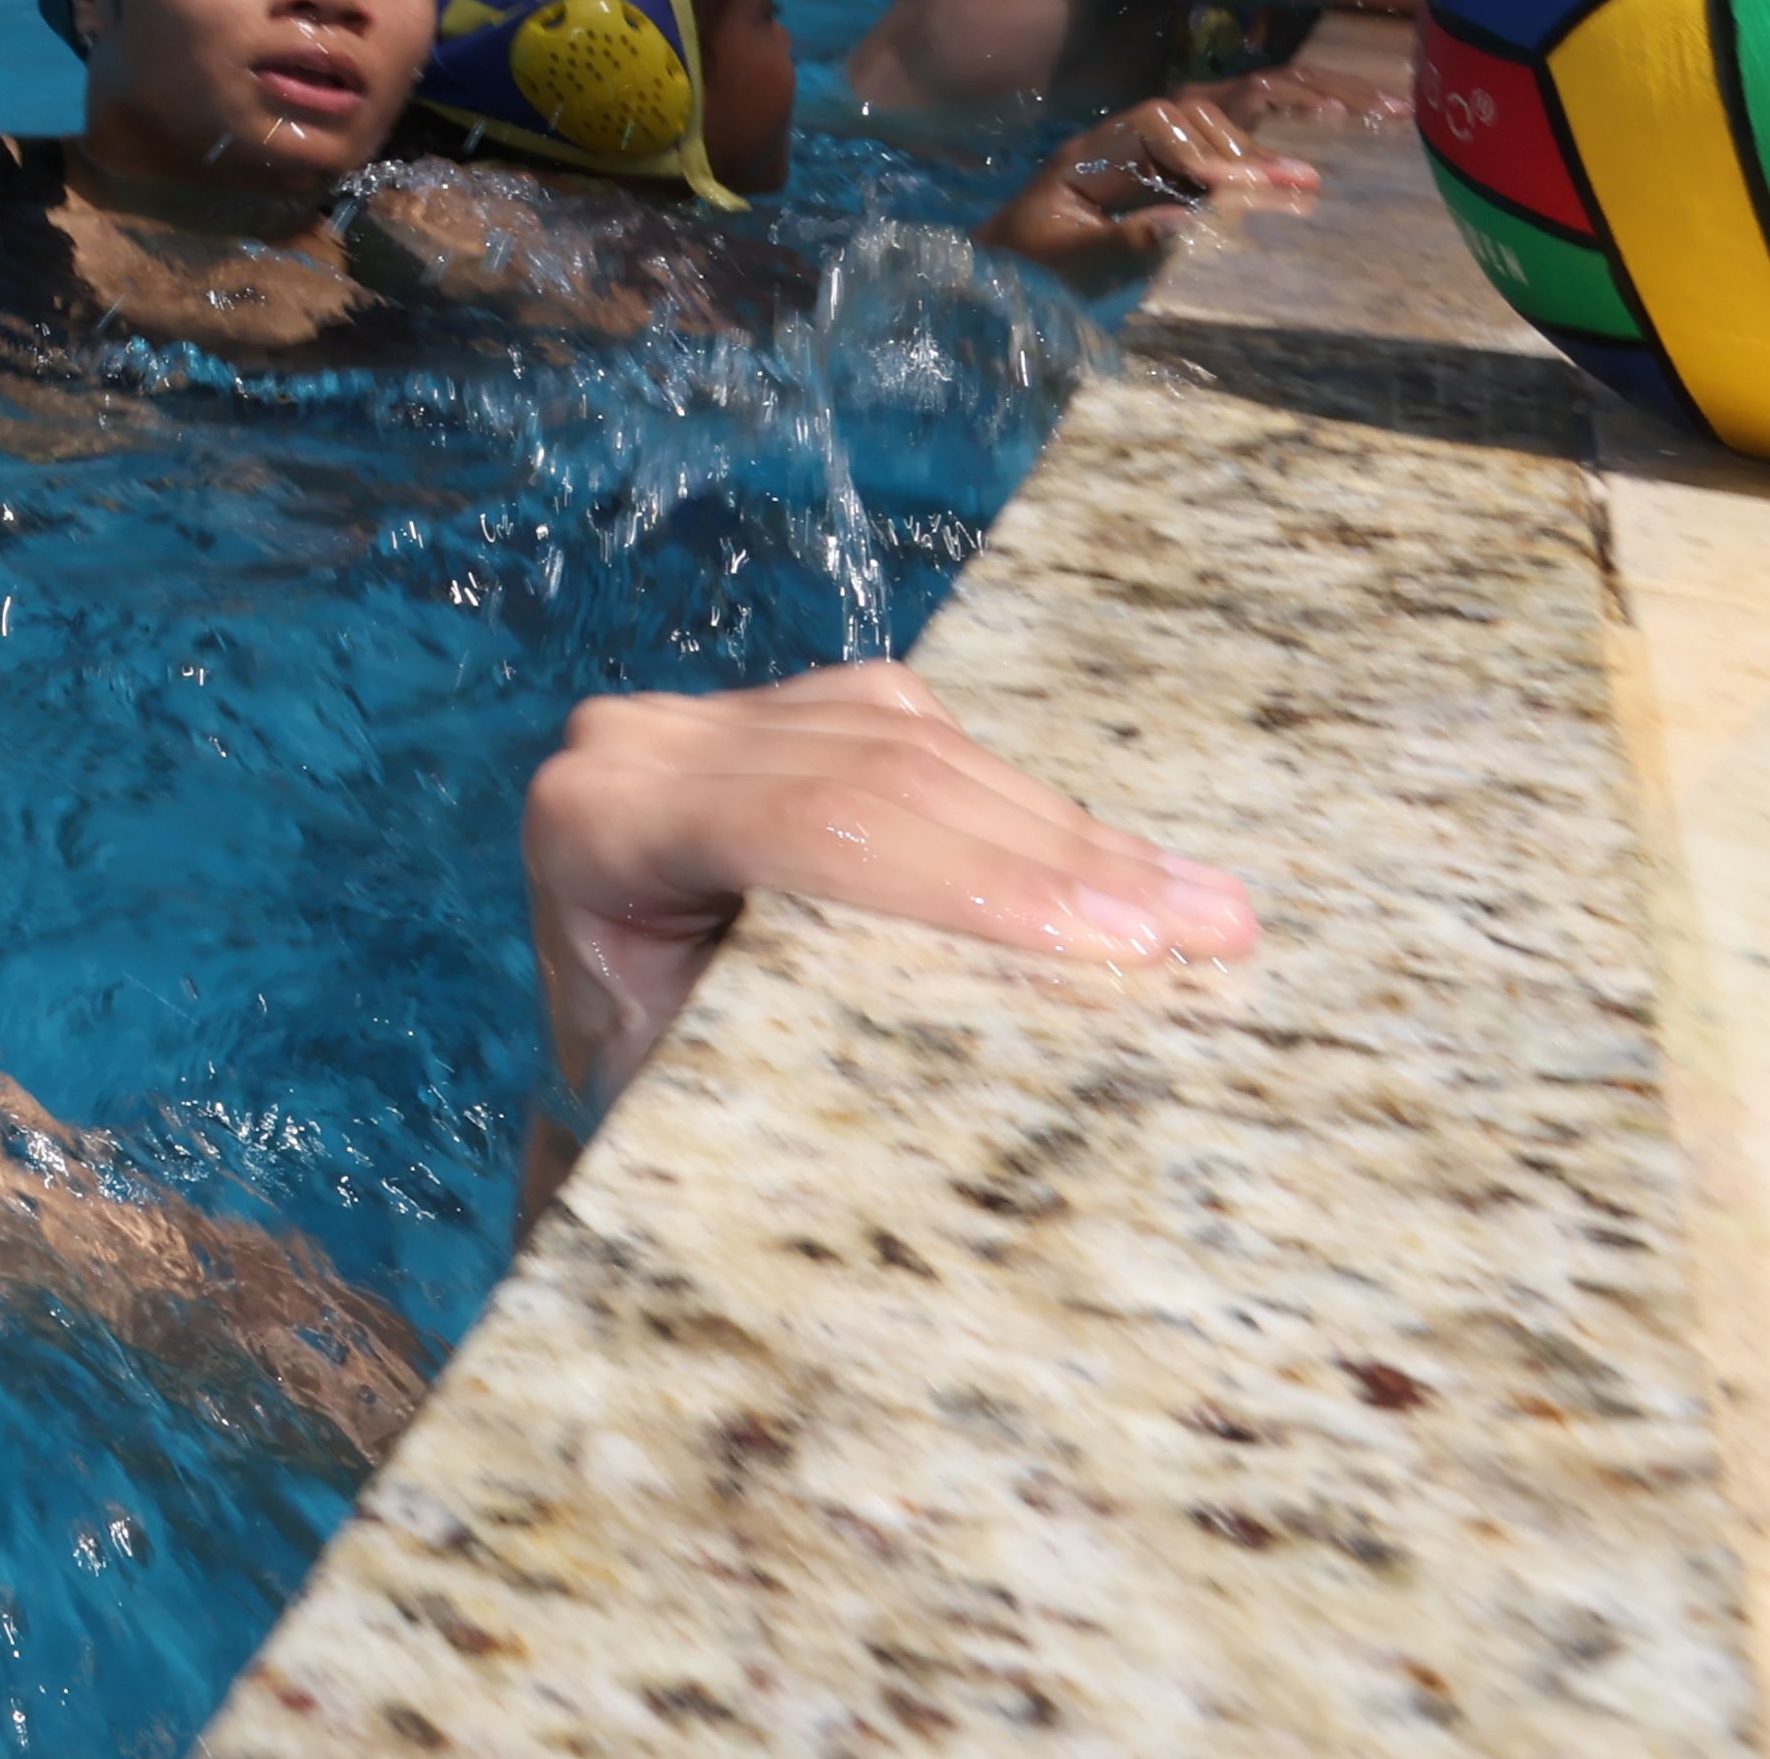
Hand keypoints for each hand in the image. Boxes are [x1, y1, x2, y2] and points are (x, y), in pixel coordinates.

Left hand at [521, 663, 1254, 1107]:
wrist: (605, 1048)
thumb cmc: (646, 1090)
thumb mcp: (698, 1081)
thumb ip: (812, 1037)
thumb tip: (1013, 1067)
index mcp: (596, 822)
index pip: (807, 827)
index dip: (969, 879)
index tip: (1114, 946)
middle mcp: (641, 746)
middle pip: (875, 773)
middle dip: (1055, 856)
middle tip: (1207, 929)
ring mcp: (709, 718)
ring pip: (914, 745)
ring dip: (1070, 832)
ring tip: (1208, 909)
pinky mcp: (779, 715)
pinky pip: (921, 734)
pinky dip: (1029, 809)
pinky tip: (1129, 866)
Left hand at [977, 89, 1319, 288]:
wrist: (998, 276)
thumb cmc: (1024, 269)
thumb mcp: (1067, 262)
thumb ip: (1122, 242)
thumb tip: (1184, 221)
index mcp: (1087, 155)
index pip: (1155, 126)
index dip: (1200, 151)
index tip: (1233, 188)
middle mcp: (1116, 146)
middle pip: (1189, 121)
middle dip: (1239, 150)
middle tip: (1296, 181)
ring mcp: (1137, 162)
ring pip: (1204, 136)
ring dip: (1250, 158)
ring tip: (1300, 185)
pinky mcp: (1154, 185)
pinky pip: (1205, 167)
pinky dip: (1243, 176)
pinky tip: (1281, 192)